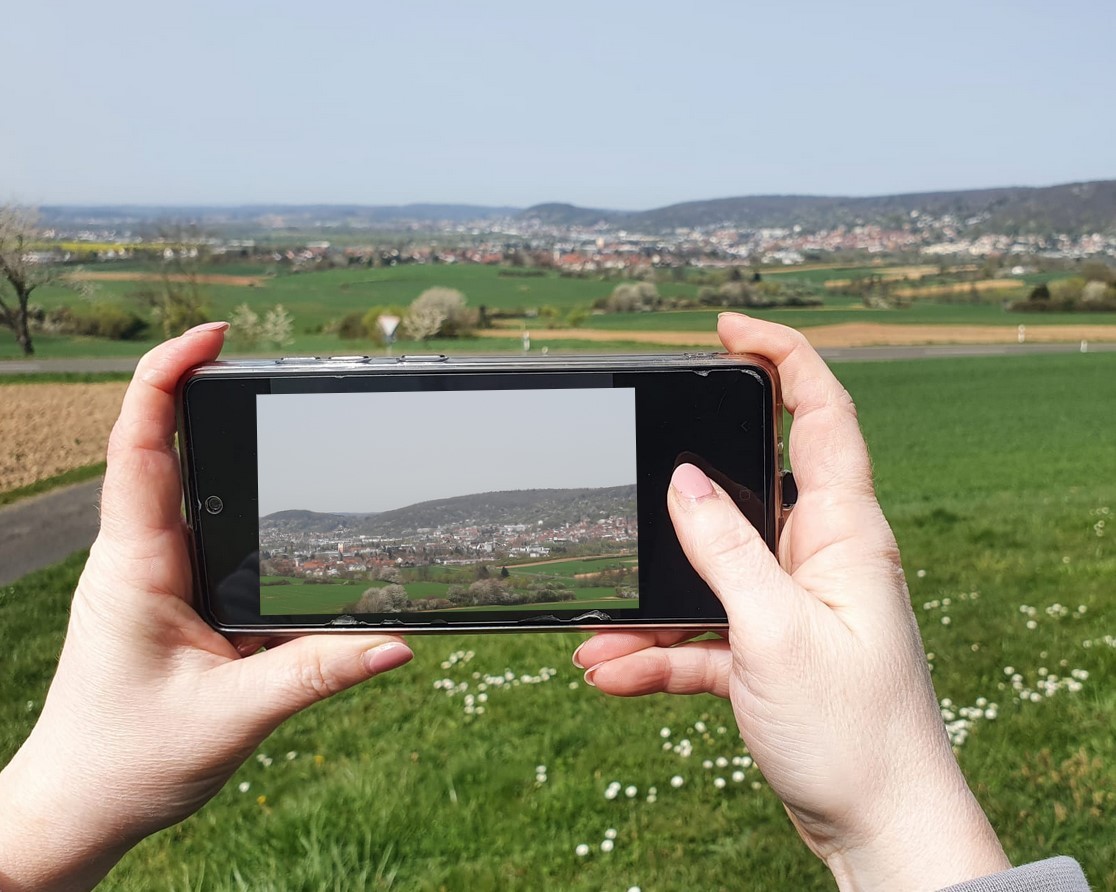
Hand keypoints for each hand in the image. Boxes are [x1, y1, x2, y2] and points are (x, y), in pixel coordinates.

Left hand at [0, 323, 413, 891]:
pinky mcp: (162, 597)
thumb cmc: (129, 762)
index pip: (139, 448)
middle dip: (189, 387)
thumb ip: (318, 675)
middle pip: (152, 447)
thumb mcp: (232, 718)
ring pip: (171, 487)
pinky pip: (191, 529)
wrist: (77, 808)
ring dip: (201, 437)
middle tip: (249, 353)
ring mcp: (145, 576)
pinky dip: (220, 495)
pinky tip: (262, 496)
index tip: (213, 336)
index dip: (165, 378)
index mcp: (136, 568)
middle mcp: (136, 558)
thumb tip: (397, 643)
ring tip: (257, 402)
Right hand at [573, 313, 1008, 891]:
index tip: (729, 329)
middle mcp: (818, 557)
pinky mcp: (769, 651)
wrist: (880, 827)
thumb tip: (682, 481)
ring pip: (710, 574)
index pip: (822, 414)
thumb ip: (726, 550)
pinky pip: (702, 635)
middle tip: (638, 462)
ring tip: (599, 635)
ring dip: (654, 602)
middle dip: (686, 485)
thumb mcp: (776, 630)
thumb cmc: (853, 731)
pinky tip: (611, 672)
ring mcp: (791, 604)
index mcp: (841, 532)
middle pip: (749, 486)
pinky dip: (658, 652)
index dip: (783, 356)